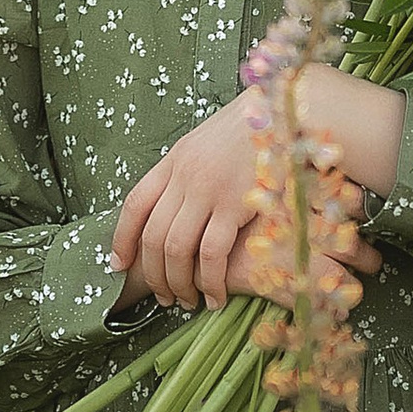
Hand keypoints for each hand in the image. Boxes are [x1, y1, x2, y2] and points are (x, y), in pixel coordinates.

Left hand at [112, 87, 393, 309]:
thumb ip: (191, 170)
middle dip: (154, 274)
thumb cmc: (259, 127)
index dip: (122, 239)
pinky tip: (216, 296)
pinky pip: (212, 253)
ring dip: (178, 283)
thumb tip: (178, 203)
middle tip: (164, 298)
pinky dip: (210, 281)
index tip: (119, 266)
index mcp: (175, 159)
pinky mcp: (236, 203)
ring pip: (176, 249)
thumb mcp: (211, 141)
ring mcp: (208, 189)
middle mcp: (185, 175)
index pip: (134, 204)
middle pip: (153, 234)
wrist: (293, 108)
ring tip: (186, 303)